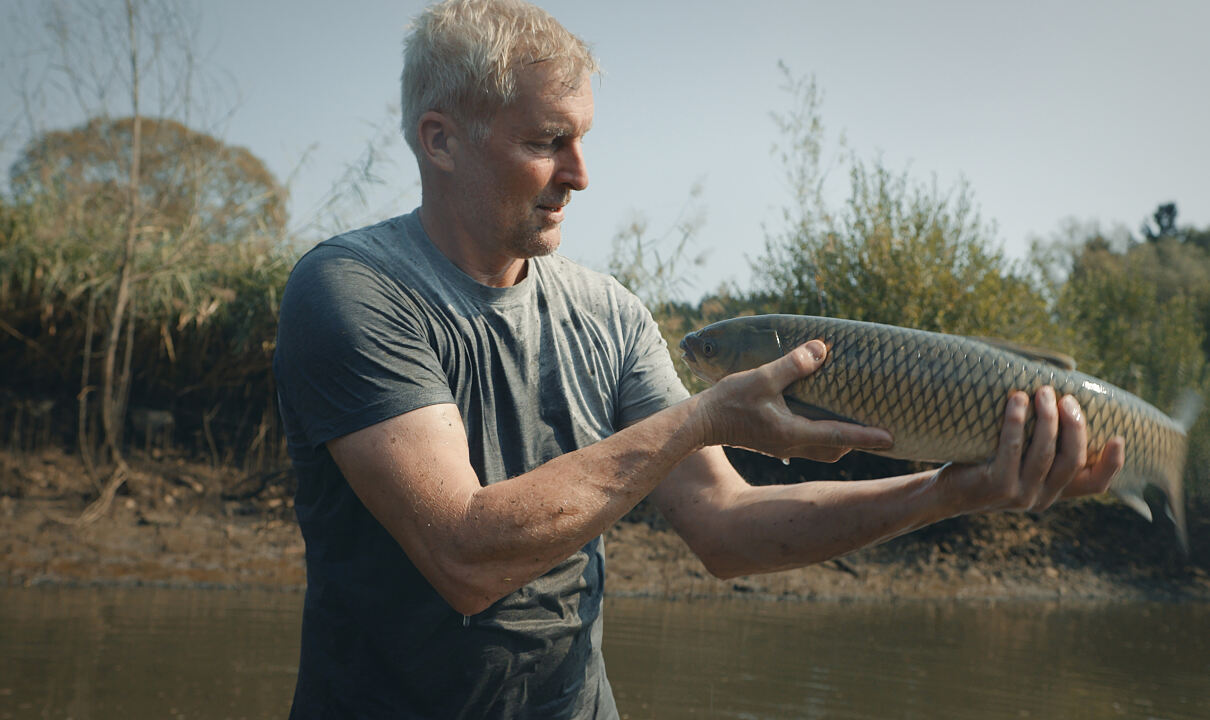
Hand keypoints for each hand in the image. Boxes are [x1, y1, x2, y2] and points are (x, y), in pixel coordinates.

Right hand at [695, 340, 893, 461]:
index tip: (890, 438)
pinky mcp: (771, 441)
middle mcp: (791, 444)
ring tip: (852, 423)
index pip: (838, 436)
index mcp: (793, 433)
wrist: (699, 422)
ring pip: (820, 449)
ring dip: (838, 439)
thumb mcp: (762, 378)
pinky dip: (820, 434)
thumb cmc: (728, 401)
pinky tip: (817, 416)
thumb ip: (793, 365)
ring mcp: (781, 446)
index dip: (866, 436)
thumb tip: (821, 350)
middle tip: (876, 431)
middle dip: (855, 442)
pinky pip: (805, 442)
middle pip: (834, 450)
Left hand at [942, 387, 1123, 512]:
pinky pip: (1011, 448)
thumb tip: (1061, 402)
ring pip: (1044, 453)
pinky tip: (1016, 400)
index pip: (1094, 485)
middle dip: (1073, 425)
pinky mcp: (996, 486)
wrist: (946, 493)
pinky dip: (1016, 421)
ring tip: (1043, 391)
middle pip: (1071, 460)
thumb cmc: (986, 467)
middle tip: (1065, 397)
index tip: (1118, 437)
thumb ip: (1043, 448)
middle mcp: (1041, 498)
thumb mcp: (1020, 462)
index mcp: (1053, 493)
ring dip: (1046, 418)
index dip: (1111, 464)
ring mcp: (1019, 495)